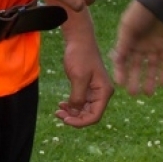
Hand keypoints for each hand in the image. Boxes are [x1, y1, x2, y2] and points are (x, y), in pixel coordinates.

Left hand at [56, 10, 111, 126]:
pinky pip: (80, 102)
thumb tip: (75, 112)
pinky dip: (71, 105)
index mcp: (104, 92)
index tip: (66, 120)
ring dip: (71, 112)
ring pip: (83, 109)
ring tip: (58, 111)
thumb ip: (78, 97)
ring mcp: (94, 91)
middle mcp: (101, 93)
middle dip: (74, 117)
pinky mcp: (86, 87)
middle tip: (58, 115)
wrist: (78, 39)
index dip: (80, 122)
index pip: (95, 116)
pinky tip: (61, 104)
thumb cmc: (80, 55)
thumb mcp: (78, 77)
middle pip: (89, 114)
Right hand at [111, 0, 162, 94]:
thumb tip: (116, 61)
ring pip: (151, 67)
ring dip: (150, 79)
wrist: (161, 0)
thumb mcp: (128, 27)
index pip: (122, 59)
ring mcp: (154, 46)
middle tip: (134, 93)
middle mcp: (140, 45)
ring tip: (148, 92)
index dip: (121, 71)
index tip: (120, 83)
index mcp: (128, 40)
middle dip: (135, 79)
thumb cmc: (140, 12)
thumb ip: (123, 44)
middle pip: (137, 66)